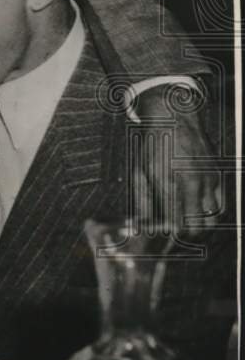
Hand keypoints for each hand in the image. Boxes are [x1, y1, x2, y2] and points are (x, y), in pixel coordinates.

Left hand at [134, 85, 221, 232]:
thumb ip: (144, 200)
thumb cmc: (153, 145)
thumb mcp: (141, 171)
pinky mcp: (216, 175)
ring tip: (187, 226)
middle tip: (176, 236)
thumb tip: (143, 225)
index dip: (171, 237)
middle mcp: (194, 184)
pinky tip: (197, 211)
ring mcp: (208, 180)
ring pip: (212, 218)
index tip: (164, 240)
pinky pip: (218, 203)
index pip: (177, 224)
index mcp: (171, 183)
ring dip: (200, 225)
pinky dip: (209, 212)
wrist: (175, 119)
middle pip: (199, 227)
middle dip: (187, 235)